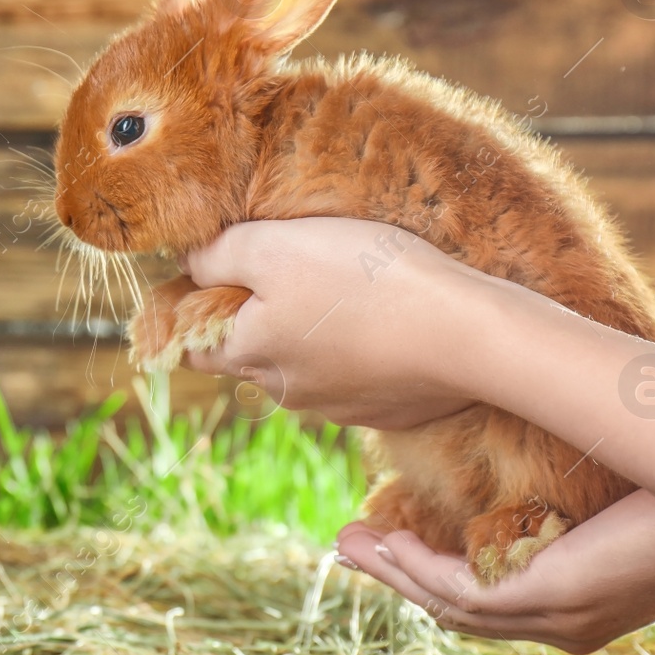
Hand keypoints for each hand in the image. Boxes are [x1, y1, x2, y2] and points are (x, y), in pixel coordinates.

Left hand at [182, 217, 492, 429]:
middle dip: (256, 317)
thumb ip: (220, 255)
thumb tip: (187, 264)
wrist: (467, 334)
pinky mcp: (388, 408)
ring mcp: (340, 406)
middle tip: (284, 269)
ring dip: (311, 334)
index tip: (206, 278)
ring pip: (305, 366)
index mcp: (250, 354)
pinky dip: (359, 351)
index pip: (192, 346)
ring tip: (342, 288)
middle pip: (251, 353)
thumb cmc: (365, 280)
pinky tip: (383, 319)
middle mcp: (288, 391)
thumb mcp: (276, 247)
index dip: (190, 312)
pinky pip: (357, 377)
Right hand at [333, 488, 654, 653]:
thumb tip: (517, 425)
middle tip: (347, 544)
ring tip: (351, 542)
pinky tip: (391, 540)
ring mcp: (555, 619)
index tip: (383, 535)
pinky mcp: (552, 599)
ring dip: (392, 573)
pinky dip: (418, 570)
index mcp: (572, 601)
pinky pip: (464, 595)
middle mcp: (561, 623)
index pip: (485, 595)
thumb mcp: (594, 486)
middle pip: (455, 609)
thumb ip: (550, 485)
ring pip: (449, 606)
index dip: (426, 569)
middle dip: (395, 576)